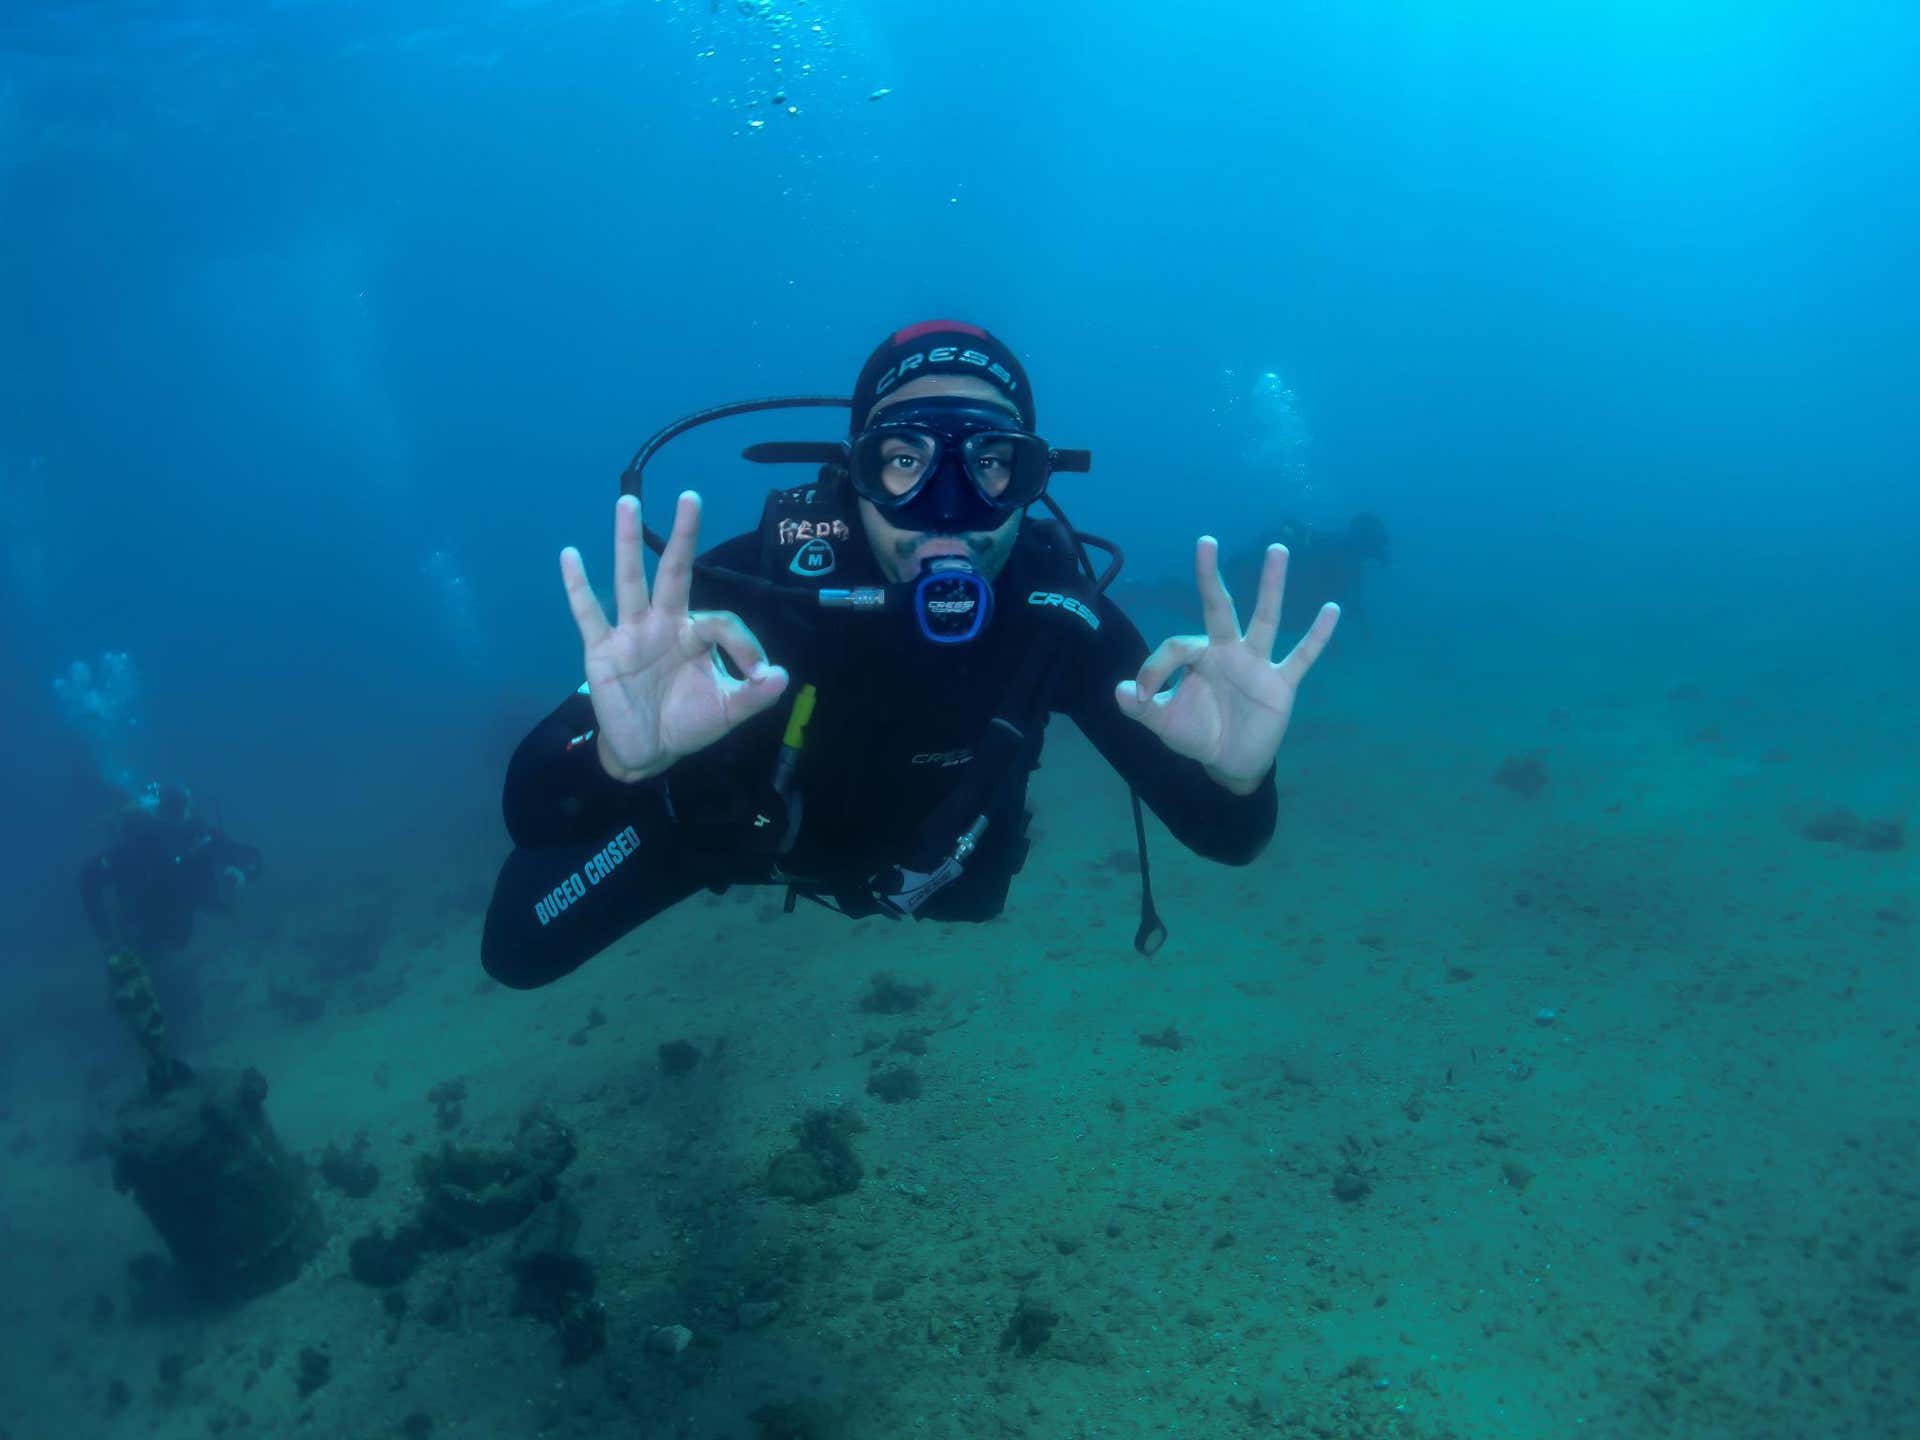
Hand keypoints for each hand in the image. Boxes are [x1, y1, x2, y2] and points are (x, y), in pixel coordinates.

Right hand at [561, 491, 788, 781]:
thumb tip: (780, 675)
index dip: (745, 644)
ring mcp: (631, 632)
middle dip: (683, 536)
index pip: (721, 622)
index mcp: (694, 634)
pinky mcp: (602, 649)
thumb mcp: (727, 711)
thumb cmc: (686, 722)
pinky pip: (589, 613)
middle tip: (691, 496)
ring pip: (631, 581)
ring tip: (628, 501)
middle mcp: (662, 623)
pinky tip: (570, 555)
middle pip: (674, 572)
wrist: (647, 752)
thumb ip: (755, 695)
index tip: (759, 673)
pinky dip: (577, 586)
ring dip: (627, 542)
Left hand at [1115, 536, 1338, 792]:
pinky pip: (1302, 657)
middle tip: (1205, 541)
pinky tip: (1332, 610)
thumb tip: (1120, 691)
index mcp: (1200, 656)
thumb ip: (1140, 708)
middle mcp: (1229, 651)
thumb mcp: (1164, 723)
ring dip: (1270, 586)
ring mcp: (1257, 664)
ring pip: (1264, 619)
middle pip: (1219, 607)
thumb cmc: (1198, 734)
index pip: (1177, 646)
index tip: (1143, 696)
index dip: (1155, 668)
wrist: (1230, 763)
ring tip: (1276, 550)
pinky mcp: (1280, 684)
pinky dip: (1318, 636)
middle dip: (1210, 577)